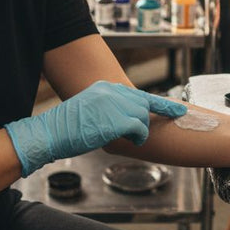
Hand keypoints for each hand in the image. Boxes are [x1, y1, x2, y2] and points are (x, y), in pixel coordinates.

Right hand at [4, 81, 186, 175]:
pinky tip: (132, 141)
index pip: (138, 94)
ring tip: (126, 139)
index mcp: (105, 87)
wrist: (51, 134)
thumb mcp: (89, 110)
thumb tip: (128, 120)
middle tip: (141, 135)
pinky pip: (140, 128)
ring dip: (139, 131)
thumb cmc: (67, 129)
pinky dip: (139, 137)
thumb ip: (109, 109)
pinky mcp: (117, 119)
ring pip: (143, 116)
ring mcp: (115, 104)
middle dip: (145, 122)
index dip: (160, 105)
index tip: (177, 111)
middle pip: (142, 106)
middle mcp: (111, 91)